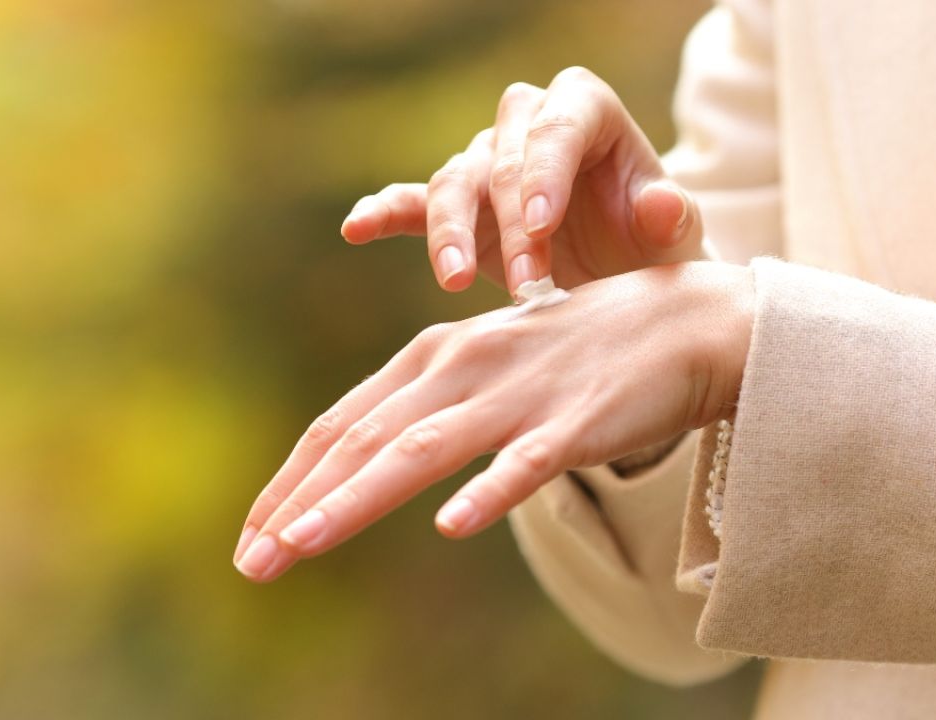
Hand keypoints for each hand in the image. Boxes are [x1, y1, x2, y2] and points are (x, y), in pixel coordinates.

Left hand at [232, 261, 752, 581]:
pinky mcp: (577, 421)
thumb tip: (370, 460)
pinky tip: (454, 523)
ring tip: (300, 545)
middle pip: (364, 437)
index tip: (253, 535)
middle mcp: (464, 368)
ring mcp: (518, 395)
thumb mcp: (489, 369)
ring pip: (422, 449)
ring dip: (354, 498)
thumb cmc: (580, 351)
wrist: (684, 323)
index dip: (291, 479)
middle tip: (251, 562)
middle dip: (300, 501)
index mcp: (437, 356)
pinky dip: (489, 490)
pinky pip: (527, 462)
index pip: (343, 420)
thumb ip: (432, 407)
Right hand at [339, 66, 705, 298]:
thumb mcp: (676, 241)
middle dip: (512, 222)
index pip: (560, 124)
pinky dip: (384, 213)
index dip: (546, 171)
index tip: (543, 226)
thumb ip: (671, 218)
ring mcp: (487, 166)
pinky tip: (357, 229)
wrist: (624, 287)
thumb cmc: (655, 254)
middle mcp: (529, 128)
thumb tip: (658, 204)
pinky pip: (412, 203)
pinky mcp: (458, 209)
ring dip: (452, 232)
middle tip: (531, 285)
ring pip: (454, 181)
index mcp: (588, 113)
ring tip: (456, 281)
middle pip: (502, 157)